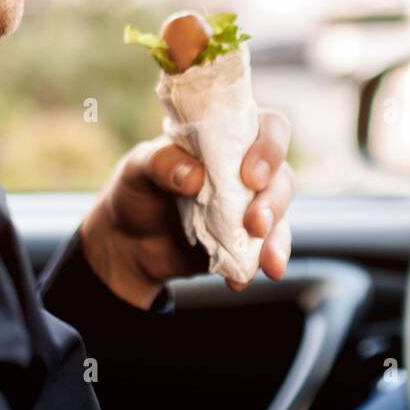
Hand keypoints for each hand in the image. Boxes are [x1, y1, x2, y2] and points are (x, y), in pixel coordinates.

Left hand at [79, 108, 294, 307]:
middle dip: (274, 201)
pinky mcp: (247, 241)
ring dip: (278, 239)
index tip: (251, 175)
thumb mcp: (137, 169)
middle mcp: (247, 168)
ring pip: (281, 216)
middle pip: (282, 176)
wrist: (128, 244)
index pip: (269, 128)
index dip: (269, 148)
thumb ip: (161, 164)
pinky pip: (268, 250)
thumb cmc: (137, 191)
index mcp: (227, 137)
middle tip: (255, 224)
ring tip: (267, 263)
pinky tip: (240, 281)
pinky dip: (261, 265)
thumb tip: (195, 176)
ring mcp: (250, 206)